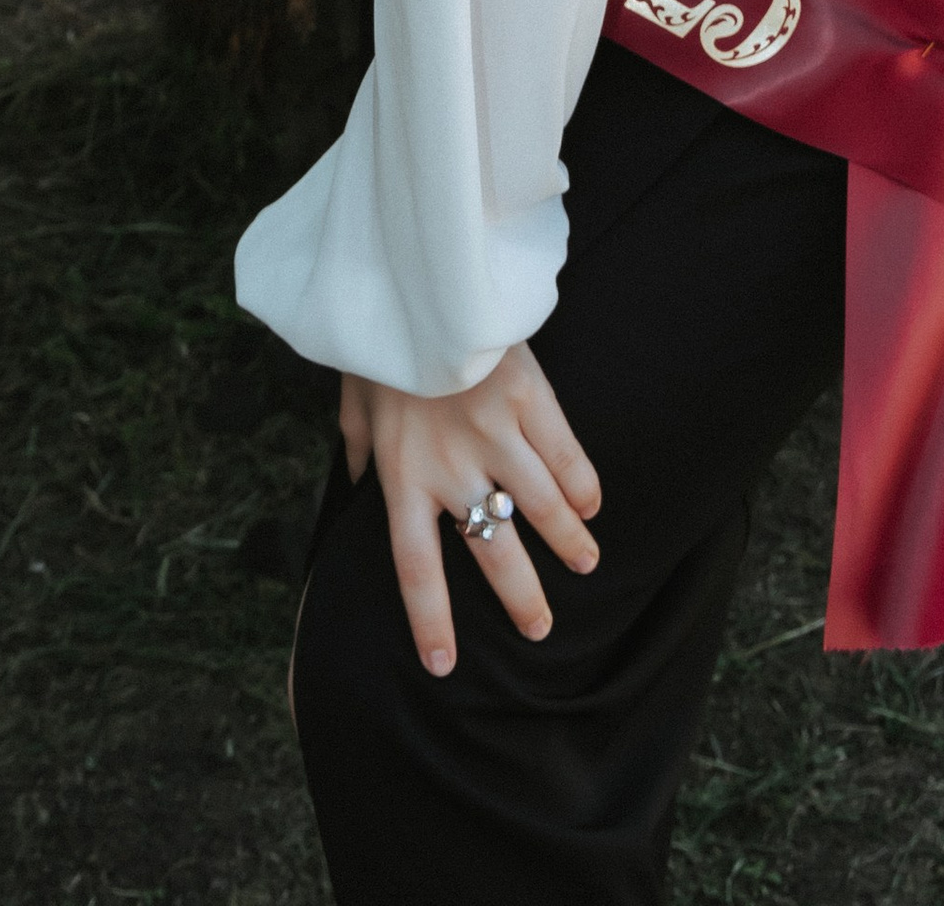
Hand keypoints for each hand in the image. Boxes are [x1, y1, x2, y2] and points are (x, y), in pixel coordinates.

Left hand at [338, 341, 601, 674]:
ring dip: (567, 542)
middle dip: (521, 597)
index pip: (416, 568)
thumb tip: (353, 486)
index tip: (444, 666)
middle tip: (541, 629)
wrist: (409, 277)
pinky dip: (581, 484)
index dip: (431, 620)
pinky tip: (591, 505)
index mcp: (400, 476)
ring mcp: (493, 433)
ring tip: (586, 566)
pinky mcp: (526, 396)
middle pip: (491, 549)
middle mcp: (449, 467)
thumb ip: (356, 450)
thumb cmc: (375, 344)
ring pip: (539, 506)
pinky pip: (562, 453)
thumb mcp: (352, 402)